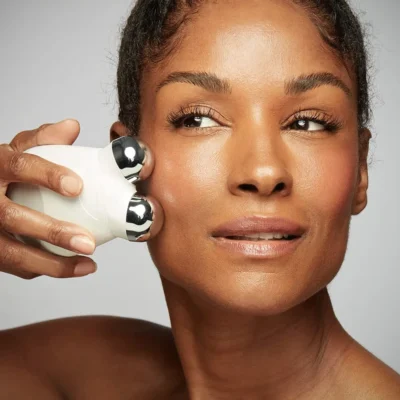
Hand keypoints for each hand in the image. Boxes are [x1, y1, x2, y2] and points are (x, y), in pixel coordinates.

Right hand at [0, 119, 99, 278]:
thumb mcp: (13, 150)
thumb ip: (41, 139)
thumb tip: (72, 127)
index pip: (18, 165)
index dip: (46, 175)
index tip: (78, 187)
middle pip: (12, 218)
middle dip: (52, 232)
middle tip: (88, 242)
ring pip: (11, 253)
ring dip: (53, 263)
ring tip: (88, 264)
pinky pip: (14, 266)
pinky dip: (43, 269)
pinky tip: (73, 268)